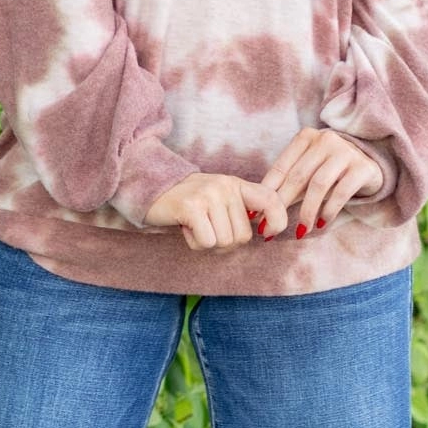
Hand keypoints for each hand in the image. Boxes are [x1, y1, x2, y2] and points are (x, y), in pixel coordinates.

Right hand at [145, 173, 290, 249]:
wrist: (149, 188)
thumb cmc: (188, 203)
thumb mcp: (218, 199)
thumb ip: (241, 210)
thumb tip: (267, 232)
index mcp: (236, 184)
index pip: (271, 200)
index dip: (278, 220)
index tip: (267, 233)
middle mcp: (225, 186)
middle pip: (242, 236)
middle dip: (225, 242)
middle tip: (207, 228)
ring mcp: (208, 195)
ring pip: (224, 242)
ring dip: (207, 243)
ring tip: (195, 225)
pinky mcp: (191, 207)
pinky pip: (206, 242)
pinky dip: (195, 243)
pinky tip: (186, 228)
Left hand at [258, 128, 383, 238]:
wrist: (370, 167)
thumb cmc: (330, 172)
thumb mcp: (308, 173)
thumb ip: (287, 186)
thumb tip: (258, 213)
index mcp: (306, 137)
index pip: (281, 167)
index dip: (267, 192)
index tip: (255, 215)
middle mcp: (325, 140)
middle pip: (298, 176)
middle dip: (282, 205)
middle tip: (271, 229)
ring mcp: (346, 152)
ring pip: (318, 185)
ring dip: (306, 211)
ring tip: (300, 231)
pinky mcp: (362, 167)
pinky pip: (341, 192)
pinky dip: (328, 210)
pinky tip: (320, 223)